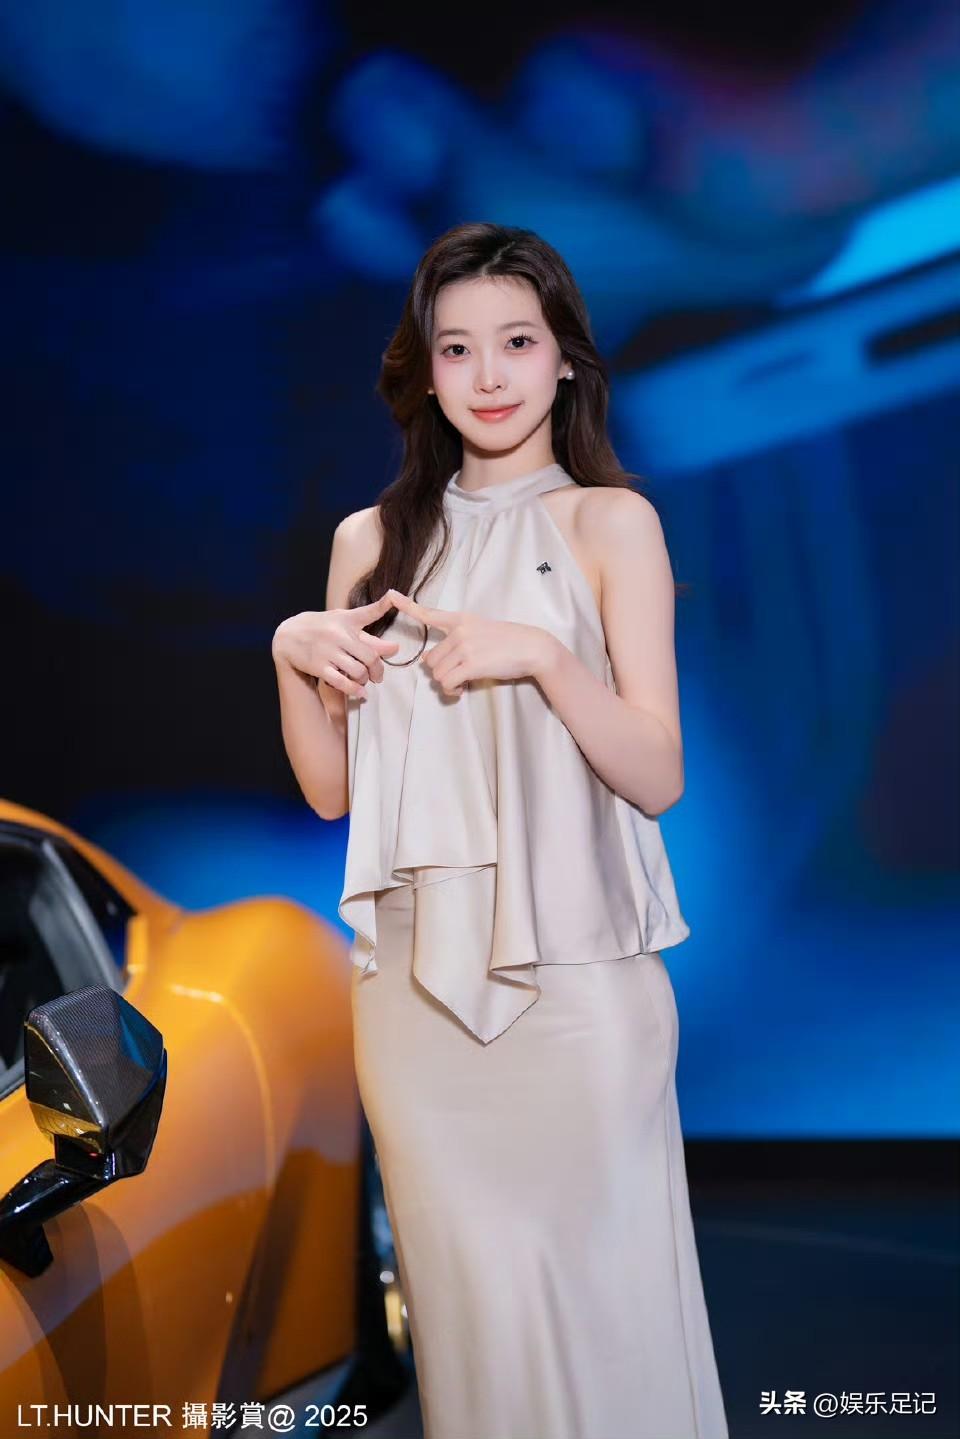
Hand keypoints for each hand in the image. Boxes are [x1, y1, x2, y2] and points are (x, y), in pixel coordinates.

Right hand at [272, 592, 400, 696]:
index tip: (393, 618)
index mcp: (346, 621)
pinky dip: (354, 690)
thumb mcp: (344, 622)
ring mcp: (328, 652)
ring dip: (364, 679)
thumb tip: (395, 648)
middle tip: (377, 676)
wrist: (288, 636)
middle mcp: (338, 635)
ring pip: (358, 671)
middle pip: (369, 657)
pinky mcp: (319, 666)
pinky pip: (341, 682)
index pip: (369, 616)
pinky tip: (360, 693)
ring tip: (362, 680)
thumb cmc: (322, 628)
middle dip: (377, 670)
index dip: (385, 622)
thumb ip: (369, 635)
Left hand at [386, 589, 555, 695]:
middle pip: (431, 660)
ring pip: (437, 674)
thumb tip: (433, 660)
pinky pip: (447, 682)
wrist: (532, 647)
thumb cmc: (510, 642)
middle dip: (442, 672)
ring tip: (463, 682)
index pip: (430, 614)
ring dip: (448, 683)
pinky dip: (452, 690)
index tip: (391, 595)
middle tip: (458, 676)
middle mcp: (459, 631)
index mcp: (460, 620)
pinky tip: (462, 688)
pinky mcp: (471, 663)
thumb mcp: (482, 631)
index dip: (408, 606)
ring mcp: (464, 646)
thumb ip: (459, 641)